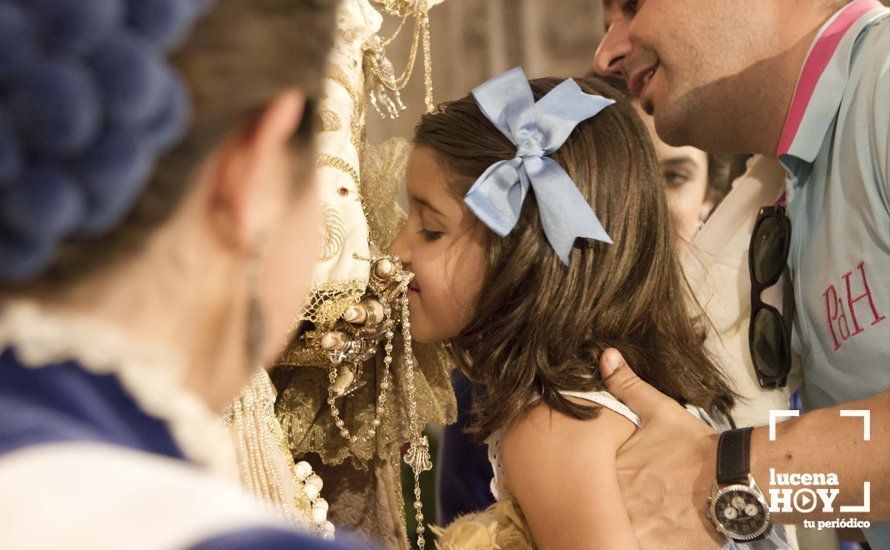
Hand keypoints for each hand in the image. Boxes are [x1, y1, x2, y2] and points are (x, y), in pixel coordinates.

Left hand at [600, 348, 723, 548]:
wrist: (736, 478)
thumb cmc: (695, 446)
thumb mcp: (658, 410)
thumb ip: (627, 386)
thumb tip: (607, 357)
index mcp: (612, 468)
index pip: (582, 478)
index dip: (586, 479)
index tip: (591, 479)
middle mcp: (619, 499)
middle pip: (595, 507)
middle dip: (599, 506)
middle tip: (616, 500)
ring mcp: (635, 527)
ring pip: (611, 532)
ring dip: (615, 527)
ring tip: (631, 516)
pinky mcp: (656, 548)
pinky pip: (634, 547)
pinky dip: (637, 541)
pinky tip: (651, 531)